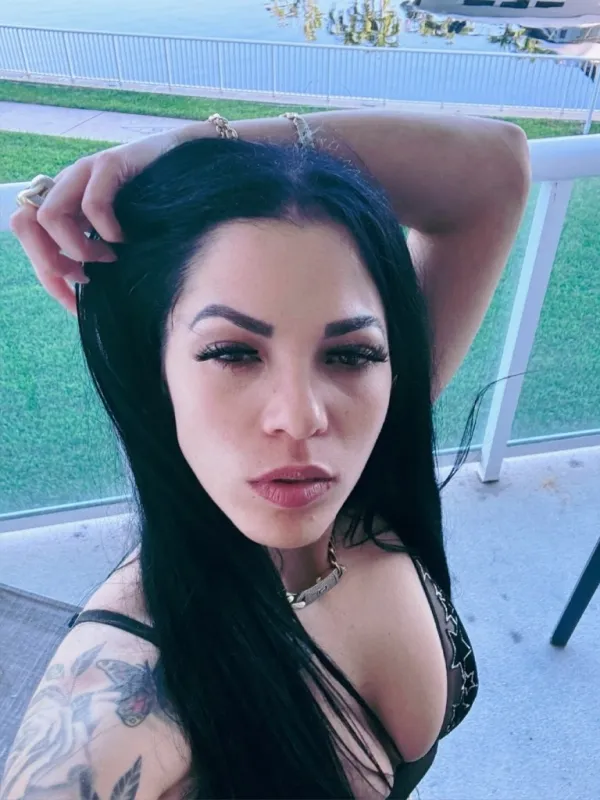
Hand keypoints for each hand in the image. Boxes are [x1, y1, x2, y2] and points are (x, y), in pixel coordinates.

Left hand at [9, 131, 179, 315]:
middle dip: (49, 262)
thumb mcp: (117, 236)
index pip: (30, 237)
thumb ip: (96, 255)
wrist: (192, 164)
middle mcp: (66, 185)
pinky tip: (126, 239)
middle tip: (84, 278)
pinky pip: (92, 204)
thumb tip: (83, 296)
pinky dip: (107, 232)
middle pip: (24, 223)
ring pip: (49, 215)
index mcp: (63, 201)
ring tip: (109, 257)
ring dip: (78, 248)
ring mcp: (84, 172)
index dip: (47, 277)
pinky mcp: (109, 164)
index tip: (74, 305)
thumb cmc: (158, 207)